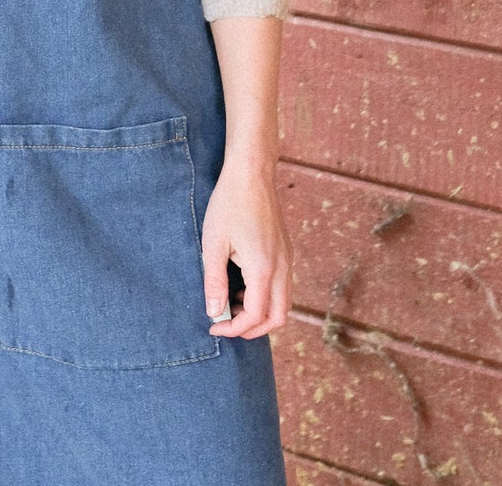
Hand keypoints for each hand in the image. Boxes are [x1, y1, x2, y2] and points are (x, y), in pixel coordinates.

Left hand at [200, 154, 291, 339]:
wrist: (251, 173)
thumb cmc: (229, 204)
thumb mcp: (213, 243)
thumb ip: (214, 281)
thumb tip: (214, 312)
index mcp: (263, 269)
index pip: (255, 317)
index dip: (234, 328)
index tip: (213, 326)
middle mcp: (282, 268)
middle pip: (277, 318)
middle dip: (252, 329)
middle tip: (226, 324)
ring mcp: (287, 259)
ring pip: (283, 304)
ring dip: (260, 313)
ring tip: (231, 302)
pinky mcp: (286, 251)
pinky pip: (282, 286)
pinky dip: (266, 297)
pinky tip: (242, 285)